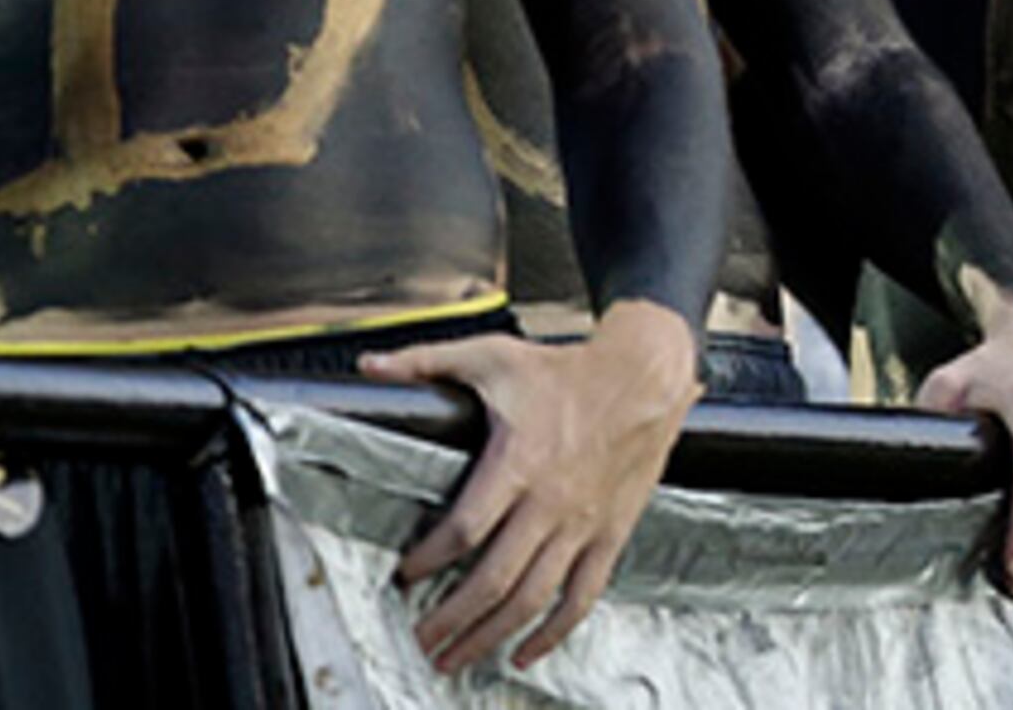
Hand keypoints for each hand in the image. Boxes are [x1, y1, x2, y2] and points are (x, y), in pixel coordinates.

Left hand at [363, 301, 694, 670]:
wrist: (642, 376)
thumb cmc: (564, 369)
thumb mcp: (491, 355)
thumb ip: (427, 361)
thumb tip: (369, 364)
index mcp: (518, 461)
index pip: (466, 529)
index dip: (429, 558)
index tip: (405, 574)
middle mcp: (551, 502)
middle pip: (494, 579)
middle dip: (451, 617)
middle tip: (422, 637)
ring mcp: (582, 525)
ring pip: (532, 599)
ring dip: (490, 636)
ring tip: (456, 658)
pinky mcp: (609, 536)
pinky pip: (580, 598)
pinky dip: (552, 635)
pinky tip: (525, 652)